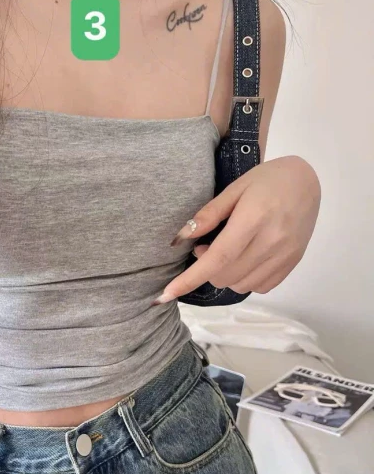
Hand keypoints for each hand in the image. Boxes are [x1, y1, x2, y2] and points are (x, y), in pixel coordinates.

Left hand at [152, 156, 320, 303]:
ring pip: (241, 285)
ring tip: (227, 251)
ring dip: (224, 275)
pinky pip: (261, 286)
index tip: (166, 294)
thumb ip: (208, 215)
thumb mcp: (234, 188)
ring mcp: (285, 256)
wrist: (306, 180)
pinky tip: (245, 259)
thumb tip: (181, 239)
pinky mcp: (293, 263)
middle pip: (226, 275)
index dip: (190, 278)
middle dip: (206, 268)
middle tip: (206, 246)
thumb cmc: (267, 180)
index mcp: (253, 219)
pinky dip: (245, 279)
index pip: (218, 258)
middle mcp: (271, 242)